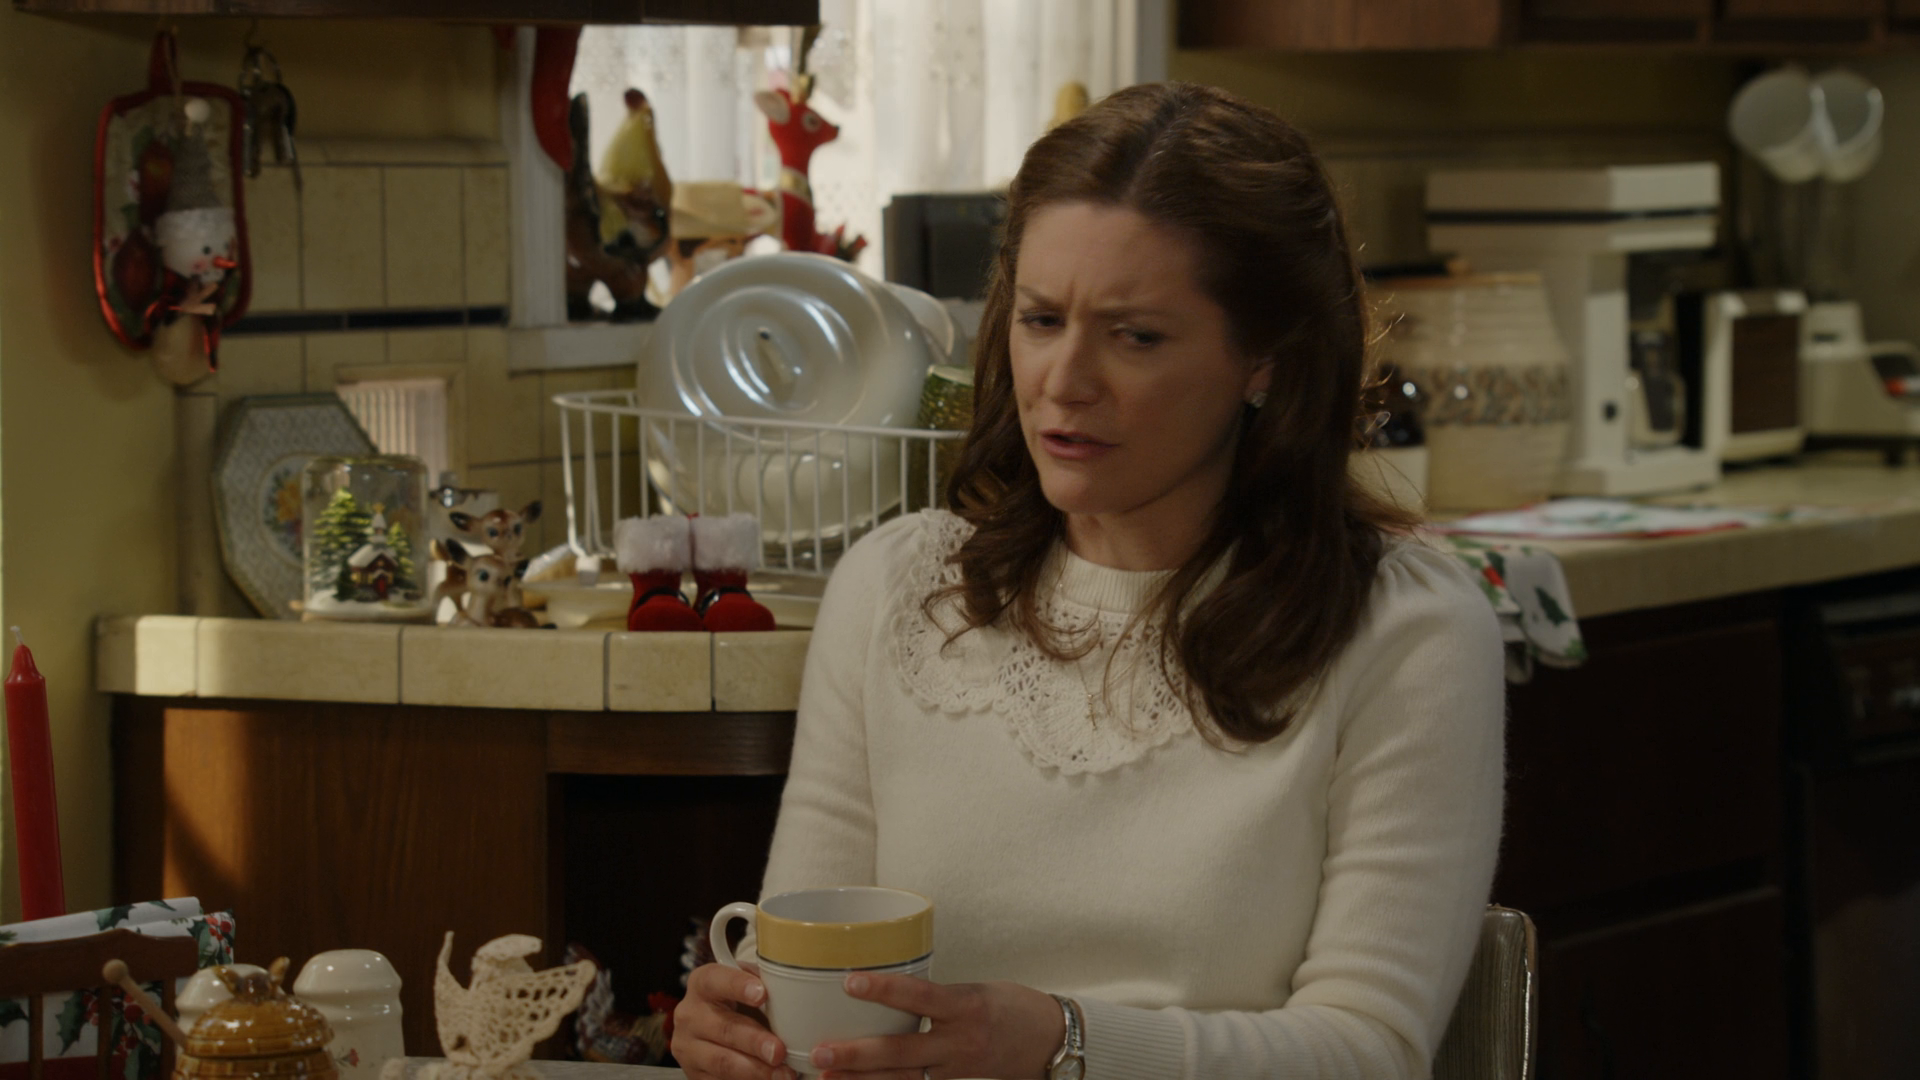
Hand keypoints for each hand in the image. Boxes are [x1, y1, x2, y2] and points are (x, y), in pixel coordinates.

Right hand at [673, 961, 800, 1079]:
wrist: (710, 1030)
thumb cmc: (736, 1003)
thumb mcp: (746, 986)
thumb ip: (764, 985)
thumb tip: (795, 993)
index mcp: (702, 984)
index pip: (716, 980)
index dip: (738, 986)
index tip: (762, 994)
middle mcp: (690, 1015)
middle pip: (724, 1028)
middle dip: (755, 1042)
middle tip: (779, 1050)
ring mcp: (688, 1048)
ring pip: (722, 1061)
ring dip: (756, 1070)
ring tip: (783, 1073)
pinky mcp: (694, 1074)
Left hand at [809, 973, 1063, 1079]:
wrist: (1050, 1042)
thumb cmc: (1012, 1006)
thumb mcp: (975, 989)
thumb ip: (935, 996)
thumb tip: (886, 992)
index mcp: (966, 1007)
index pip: (920, 996)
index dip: (885, 990)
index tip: (850, 982)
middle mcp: (960, 1042)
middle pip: (901, 1052)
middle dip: (857, 1055)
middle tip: (819, 1053)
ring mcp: (956, 1069)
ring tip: (826, 1077)